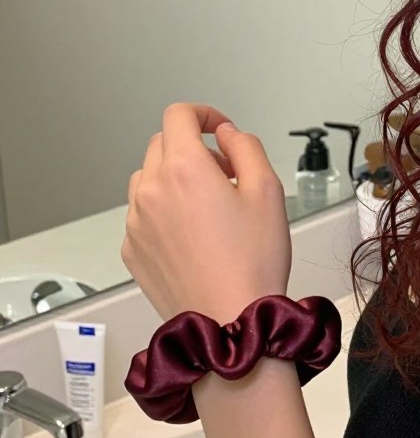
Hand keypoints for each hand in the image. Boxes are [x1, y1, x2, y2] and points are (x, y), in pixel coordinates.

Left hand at [122, 103, 291, 325]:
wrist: (230, 323)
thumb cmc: (253, 262)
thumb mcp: (268, 191)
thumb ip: (246, 147)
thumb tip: (227, 134)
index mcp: (184, 169)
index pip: (178, 115)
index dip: (203, 113)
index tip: (220, 128)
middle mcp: (151, 191)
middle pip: (162, 144)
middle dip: (194, 147)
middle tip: (226, 174)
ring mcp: (136, 223)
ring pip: (148, 178)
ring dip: (174, 178)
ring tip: (208, 206)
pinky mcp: (132, 250)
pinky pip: (142, 214)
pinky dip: (163, 211)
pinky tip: (194, 236)